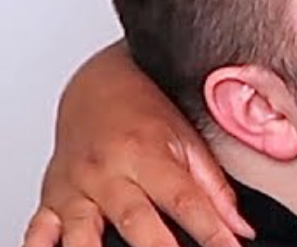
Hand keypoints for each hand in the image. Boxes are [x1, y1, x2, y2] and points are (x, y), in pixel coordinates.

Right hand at [22, 41, 252, 246]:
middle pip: (135, 220)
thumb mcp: (188, 140)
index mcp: (147, 154)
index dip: (212, 231)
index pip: (186, 201)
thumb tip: (240, 226)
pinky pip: (38, 232)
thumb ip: (214, 187)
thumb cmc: (144, 112)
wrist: (98, 84)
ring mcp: (76, 187)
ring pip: (81, 233)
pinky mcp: (51, 199)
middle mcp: (108, 171)